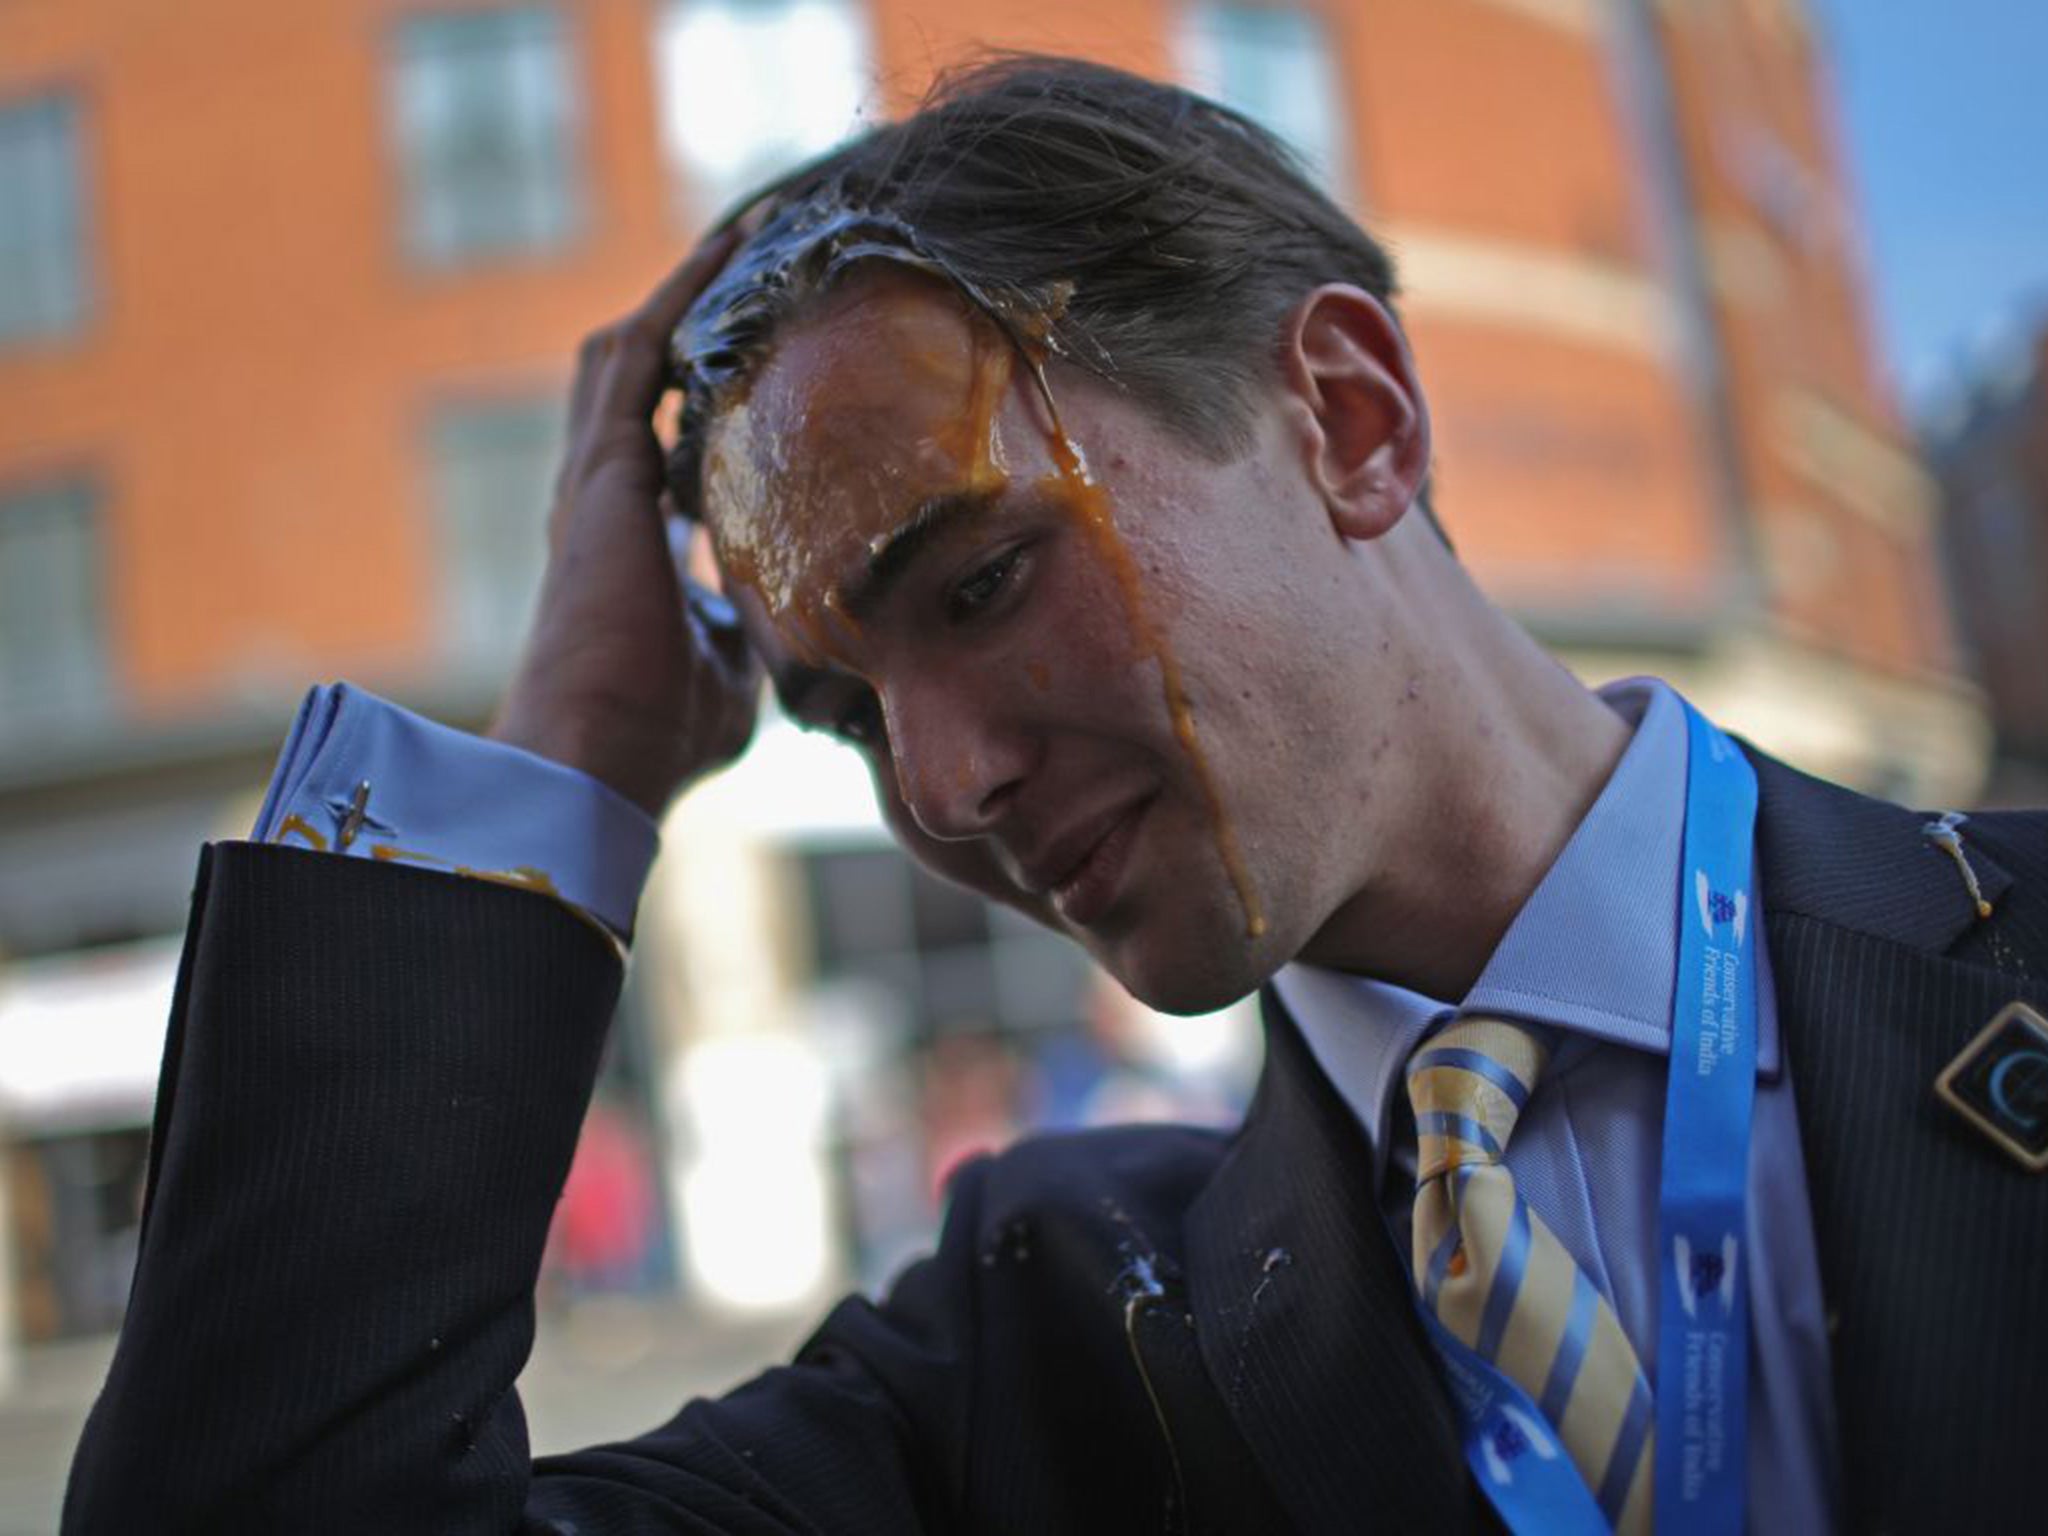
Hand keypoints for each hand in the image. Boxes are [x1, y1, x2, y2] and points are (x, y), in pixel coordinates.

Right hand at [490, 231, 759, 817]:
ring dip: (685, 293)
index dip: (705, 397)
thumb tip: (806, 628)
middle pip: (637, 378)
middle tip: (752, 266)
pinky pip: (644, 354)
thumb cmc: (656, 731)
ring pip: (631, 352)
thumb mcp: (732, 672)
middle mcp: (604, 498)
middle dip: (690, 320)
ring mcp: (596, 478)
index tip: (761, 363)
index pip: (667, 444)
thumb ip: (754, 632)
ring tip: (744, 237)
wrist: (594, 753)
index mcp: (631, 542)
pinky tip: (731, 251)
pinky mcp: (605, 469)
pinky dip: (684, 297)